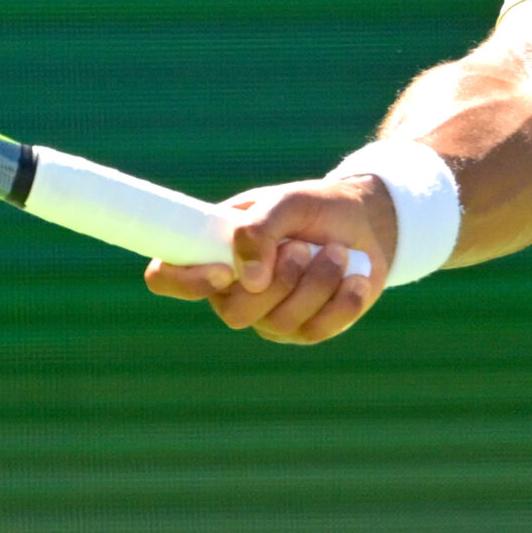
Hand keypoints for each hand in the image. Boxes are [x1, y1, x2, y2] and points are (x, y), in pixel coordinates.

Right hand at [143, 176, 398, 343]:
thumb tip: (248, 278)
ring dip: (316, 282)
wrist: (363, 222)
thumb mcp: (288, 201)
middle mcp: (234, 291)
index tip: (224, 270)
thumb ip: (259, 229)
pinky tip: (354, 277)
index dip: (184, 282)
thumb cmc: (315, 207)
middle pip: (233, 313)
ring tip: (336, 251)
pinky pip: (318, 330)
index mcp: (214, 253)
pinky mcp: (307, 330)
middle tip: (303, 247)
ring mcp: (270, 317)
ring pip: (280, 322)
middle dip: (278, 280)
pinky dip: (343, 300)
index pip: (168, 278)